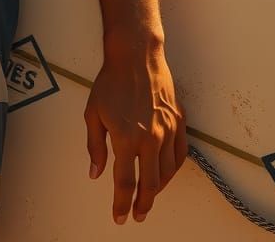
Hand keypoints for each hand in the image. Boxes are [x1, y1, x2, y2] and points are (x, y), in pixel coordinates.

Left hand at [84, 42, 186, 224]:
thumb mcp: (93, 114)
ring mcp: (168, 131)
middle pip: (150, 184)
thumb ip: (96, 147)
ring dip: (158, 189)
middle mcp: (150, 139)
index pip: (125, 183)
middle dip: (143, 205)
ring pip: (167, 173)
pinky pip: (180, 155)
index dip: (122, 204)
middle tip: (137, 215)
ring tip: (149, 196)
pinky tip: (166, 174)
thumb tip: (96, 173)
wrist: (136, 57)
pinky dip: (173, 169)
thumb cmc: (110, 83)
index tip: (120, 216)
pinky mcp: (179, 122)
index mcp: (126, 138)